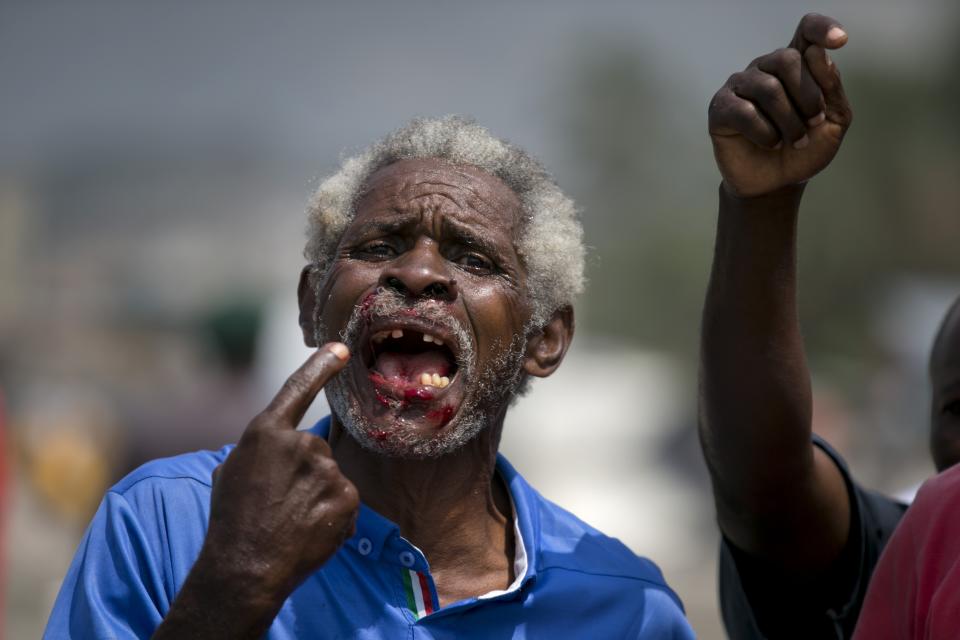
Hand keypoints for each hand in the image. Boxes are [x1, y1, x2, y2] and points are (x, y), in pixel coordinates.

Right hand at [203, 343, 359, 604]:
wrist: (246, 569)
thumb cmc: (231, 523)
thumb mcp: (231, 473)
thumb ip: (261, 451)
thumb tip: (275, 448)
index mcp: (266, 433)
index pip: (297, 390)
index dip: (320, 366)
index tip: (339, 348)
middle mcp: (300, 443)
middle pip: (314, 449)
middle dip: (303, 473)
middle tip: (278, 504)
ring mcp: (326, 470)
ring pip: (330, 477)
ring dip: (317, 496)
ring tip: (290, 522)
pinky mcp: (346, 496)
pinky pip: (344, 501)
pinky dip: (332, 516)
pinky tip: (309, 532)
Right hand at [708, 13, 852, 196]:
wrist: (776, 184)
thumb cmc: (805, 149)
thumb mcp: (833, 120)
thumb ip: (831, 87)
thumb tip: (817, 53)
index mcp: (796, 65)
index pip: (806, 31)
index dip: (822, 28)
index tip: (840, 40)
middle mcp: (765, 68)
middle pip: (788, 60)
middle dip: (808, 97)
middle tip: (814, 124)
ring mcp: (740, 86)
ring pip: (768, 88)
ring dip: (789, 121)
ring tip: (795, 142)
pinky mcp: (720, 108)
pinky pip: (744, 112)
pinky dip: (765, 133)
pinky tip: (770, 144)